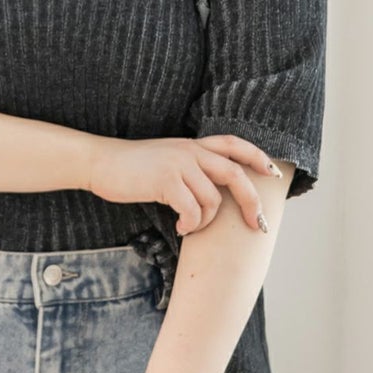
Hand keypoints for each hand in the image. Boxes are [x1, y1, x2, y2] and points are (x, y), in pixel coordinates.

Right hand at [86, 134, 281, 233]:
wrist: (100, 163)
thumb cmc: (131, 167)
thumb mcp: (166, 159)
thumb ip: (190, 167)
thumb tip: (211, 194)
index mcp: (192, 145)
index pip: (234, 145)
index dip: (257, 157)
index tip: (272, 174)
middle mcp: (190, 151)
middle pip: (234, 175)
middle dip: (251, 202)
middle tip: (256, 224)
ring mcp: (178, 165)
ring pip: (212, 200)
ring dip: (205, 221)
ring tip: (189, 227)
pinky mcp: (166, 181)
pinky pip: (192, 210)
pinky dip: (190, 225)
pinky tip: (179, 227)